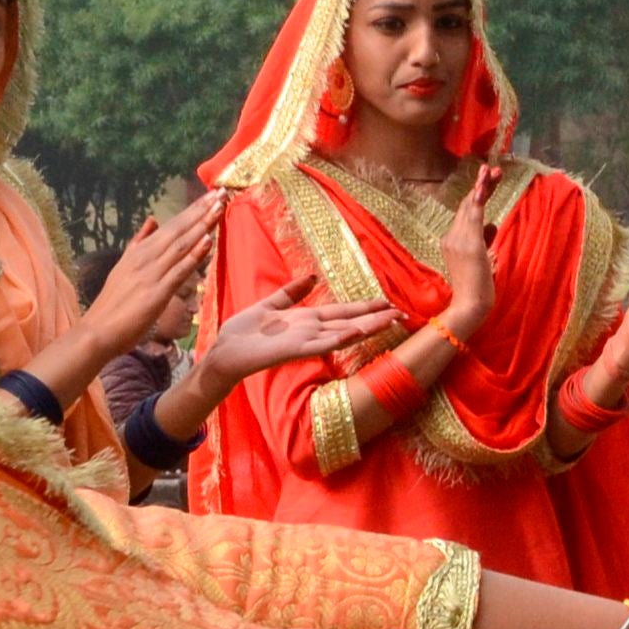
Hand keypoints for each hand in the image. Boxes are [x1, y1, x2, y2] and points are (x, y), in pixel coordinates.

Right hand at [77, 195, 220, 362]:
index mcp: (139, 251)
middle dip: (200, 210)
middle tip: (220, 192)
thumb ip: (138, 243)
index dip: (191, 211)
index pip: (170, 226)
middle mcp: (145, 257)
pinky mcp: (157, 292)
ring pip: (181, 244)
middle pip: (178, 229)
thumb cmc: (112, 305)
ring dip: (202, 225)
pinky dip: (195, 254)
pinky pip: (180, 270)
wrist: (97, 331)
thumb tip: (152, 219)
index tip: (210, 196)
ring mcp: (151, 273)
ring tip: (219, 207)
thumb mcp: (123, 266)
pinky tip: (208, 239)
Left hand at [195, 270, 398, 381]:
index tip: (388, 302)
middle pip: (350, 322)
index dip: (365, 308)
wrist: (224, 352)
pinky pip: (321, 344)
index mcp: (306, 320)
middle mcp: (310, 331)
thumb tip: (312, 276)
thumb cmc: (243, 333)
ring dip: (367, 327)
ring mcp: (304, 341)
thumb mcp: (269, 305)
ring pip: (343, 333)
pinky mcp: (293, 349)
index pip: (343, 312)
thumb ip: (291, 292)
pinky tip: (357, 332)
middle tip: (403, 314)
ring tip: (390, 320)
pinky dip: (340, 338)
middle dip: (376, 318)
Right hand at [436, 163, 501, 337]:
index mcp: (452, 241)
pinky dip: (480, 198)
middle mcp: (451, 237)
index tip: (488, 180)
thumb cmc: (477, 288)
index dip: (477, 194)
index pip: (466, 212)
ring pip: (471, 206)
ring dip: (483, 186)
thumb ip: (485, 240)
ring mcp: (458, 240)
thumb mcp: (483, 259)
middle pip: (467, 204)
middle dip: (482, 186)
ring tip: (494, 171)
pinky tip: (485, 184)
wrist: (469, 306)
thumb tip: (492, 224)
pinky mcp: (469, 244)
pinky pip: (474, 215)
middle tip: (496, 169)